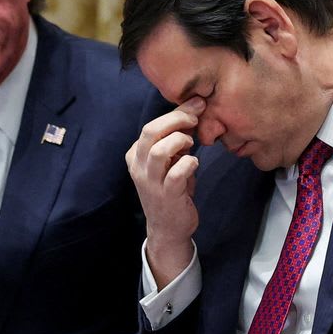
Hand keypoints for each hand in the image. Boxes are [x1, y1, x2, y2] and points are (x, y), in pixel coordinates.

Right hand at [126, 98, 204, 286]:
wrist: (168, 228)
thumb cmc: (171, 190)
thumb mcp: (170, 162)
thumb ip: (177, 141)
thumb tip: (193, 113)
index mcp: (136, 155)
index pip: (152, 126)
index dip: (175, 112)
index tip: (196, 105)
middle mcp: (139, 166)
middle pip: (150, 131)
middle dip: (176, 119)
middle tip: (196, 117)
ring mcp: (150, 182)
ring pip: (159, 150)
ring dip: (179, 141)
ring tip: (191, 144)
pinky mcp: (166, 195)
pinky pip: (176, 173)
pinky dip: (189, 162)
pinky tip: (195, 163)